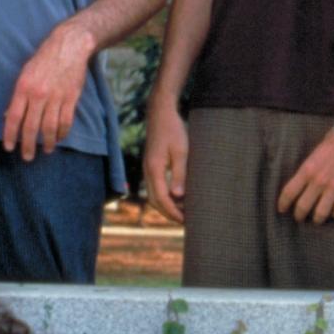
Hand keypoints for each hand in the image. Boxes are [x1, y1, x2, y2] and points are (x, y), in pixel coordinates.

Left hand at [2, 25, 94, 160]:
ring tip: (46, 150)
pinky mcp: (71, 98)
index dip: (10, 135)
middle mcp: (39, 94)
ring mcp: (56, 97)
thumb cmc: (43, 60)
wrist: (69, 46)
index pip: (13, 117)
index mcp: (24, 88)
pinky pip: (66, 121)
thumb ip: (18, 96)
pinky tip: (59, 138)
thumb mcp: (24, 74)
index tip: (9, 147)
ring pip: (50, 127)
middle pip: (31, 127)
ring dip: (47, 143)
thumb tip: (8, 117)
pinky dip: (62, 132)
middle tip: (27, 157)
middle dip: (28, 145)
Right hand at [142, 102, 188, 221]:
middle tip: (185, 220)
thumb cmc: (173, 129)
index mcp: (154, 170)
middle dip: (168, 212)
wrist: (160, 113)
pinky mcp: (151, 164)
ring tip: (183, 210)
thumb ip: (179, 174)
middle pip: (154, 201)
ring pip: (153, 194)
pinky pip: (155, 186)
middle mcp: (148, 171)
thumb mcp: (181, 151)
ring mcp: (148, 168)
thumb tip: (178, 196)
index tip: (185, 220)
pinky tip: (178, 195)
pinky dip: (164, 195)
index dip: (173, 212)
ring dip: (166, 205)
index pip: (162, 199)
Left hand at [277, 131, 333, 223]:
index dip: (283, 204)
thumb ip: (308, 169)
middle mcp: (318, 181)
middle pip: (303, 207)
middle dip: (299, 215)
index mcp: (307, 170)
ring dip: (317, 219)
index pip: (289, 192)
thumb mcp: (314, 153)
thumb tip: (303, 182)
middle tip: (299, 218)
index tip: (281, 209)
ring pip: (321, 213)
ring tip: (317, 220)